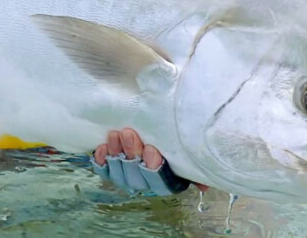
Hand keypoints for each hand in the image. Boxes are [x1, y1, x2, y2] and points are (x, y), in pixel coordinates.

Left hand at [92, 128, 208, 194]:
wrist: (151, 122)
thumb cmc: (173, 133)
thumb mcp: (186, 143)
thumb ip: (194, 162)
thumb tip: (204, 185)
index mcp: (168, 178)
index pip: (160, 181)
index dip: (154, 168)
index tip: (152, 149)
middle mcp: (147, 180)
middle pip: (136, 177)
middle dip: (131, 154)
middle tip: (129, 133)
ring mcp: (127, 173)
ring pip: (119, 173)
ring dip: (116, 153)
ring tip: (115, 134)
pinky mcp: (112, 165)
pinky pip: (104, 169)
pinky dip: (102, 160)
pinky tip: (101, 148)